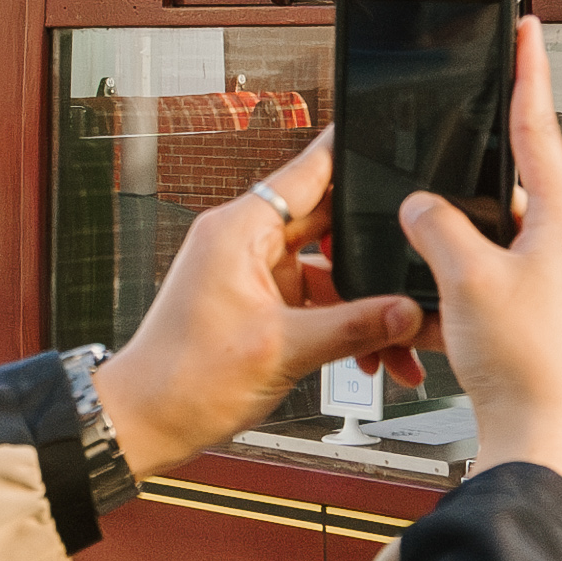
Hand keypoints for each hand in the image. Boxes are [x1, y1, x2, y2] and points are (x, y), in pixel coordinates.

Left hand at [96, 132, 424, 479]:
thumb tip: (406, 312)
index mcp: (238, 231)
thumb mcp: (283, 350)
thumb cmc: (183, 380)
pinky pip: (313, 298)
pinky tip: (367, 350)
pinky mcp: (258, 302)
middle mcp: (243, 243)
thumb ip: (353, 327)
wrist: (148, 421)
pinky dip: (341, 321)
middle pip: (325, 221)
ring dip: (359, 300)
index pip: (306, 172)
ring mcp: (251, 272)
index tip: (386, 139)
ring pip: (325, 268)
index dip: (349, 155)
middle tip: (413, 265)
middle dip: (369, 249)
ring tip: (393, 335)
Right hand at [400, 18, 561, 525]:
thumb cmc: (530, 364)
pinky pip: (474, 293)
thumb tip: (420, 208)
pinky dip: (445, 304)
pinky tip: (427, 327)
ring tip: (429, 292)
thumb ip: (435, 228)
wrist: (544, 442)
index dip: (527, 71)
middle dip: (454, 201)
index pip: (537, 124)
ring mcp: (548, 283)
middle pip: (497, 193)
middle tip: (426, 193)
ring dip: (444, 266)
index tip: (527, 27)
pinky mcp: (528, 321)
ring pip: (478, 250)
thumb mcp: (467, 278)